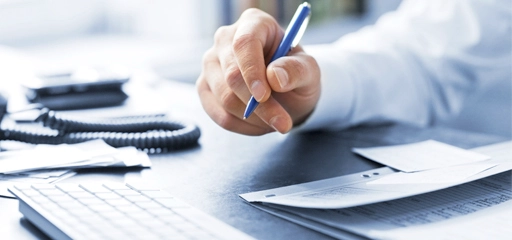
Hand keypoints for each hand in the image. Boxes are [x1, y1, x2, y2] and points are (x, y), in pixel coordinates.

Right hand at [196, 8, 320, 134]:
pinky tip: (260, 124)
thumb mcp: (309, 71)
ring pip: (225, 98)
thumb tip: (275, 77)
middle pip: (232, 75)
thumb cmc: (296, 75)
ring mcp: (211, 63)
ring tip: (276, 120)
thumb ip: (296, 70)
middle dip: (259, 105)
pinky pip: (219, 115)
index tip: (264, 95)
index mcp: (253, 23)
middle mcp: (225, 39)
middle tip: (283, 124)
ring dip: (254, 118)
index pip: (244, 44)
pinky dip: (243, 127)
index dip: (252, 70)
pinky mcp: (205, 87)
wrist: (286, 92)